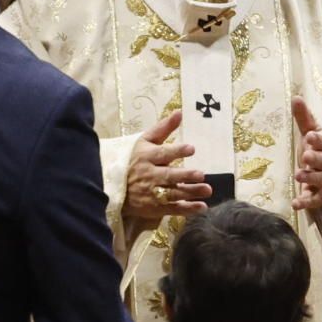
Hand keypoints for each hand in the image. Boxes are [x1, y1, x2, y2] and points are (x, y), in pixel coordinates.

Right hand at [123, 108, 209, 224]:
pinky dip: (187, 209)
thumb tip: (180, 113)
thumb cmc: (134, 159)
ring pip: (172, 193)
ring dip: (190, 193)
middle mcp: (149, 175)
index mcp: (147, 156)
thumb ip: (163, 128)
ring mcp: (151, 193)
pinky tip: (202, 206)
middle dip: (184, 176)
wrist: (115, 185)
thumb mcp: (145, 141)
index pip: (162, 154)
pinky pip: (172, 208)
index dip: (176, 151)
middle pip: (168, 176)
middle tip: (201, 174)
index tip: (191, 149)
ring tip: (207, 190)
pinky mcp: (154, 207)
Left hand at [293, 98, 321, 212]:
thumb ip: (304, 118)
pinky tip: (295, 204)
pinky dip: (306, 202)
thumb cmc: (319, 151)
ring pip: (319, 179)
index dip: (317, 140)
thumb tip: (296, 97)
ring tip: (299, 175)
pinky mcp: (321, 195)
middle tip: (306, 155)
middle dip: (315, 158)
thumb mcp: (311, 134)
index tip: (310, 136)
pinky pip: (314, 199)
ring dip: (309, 177)